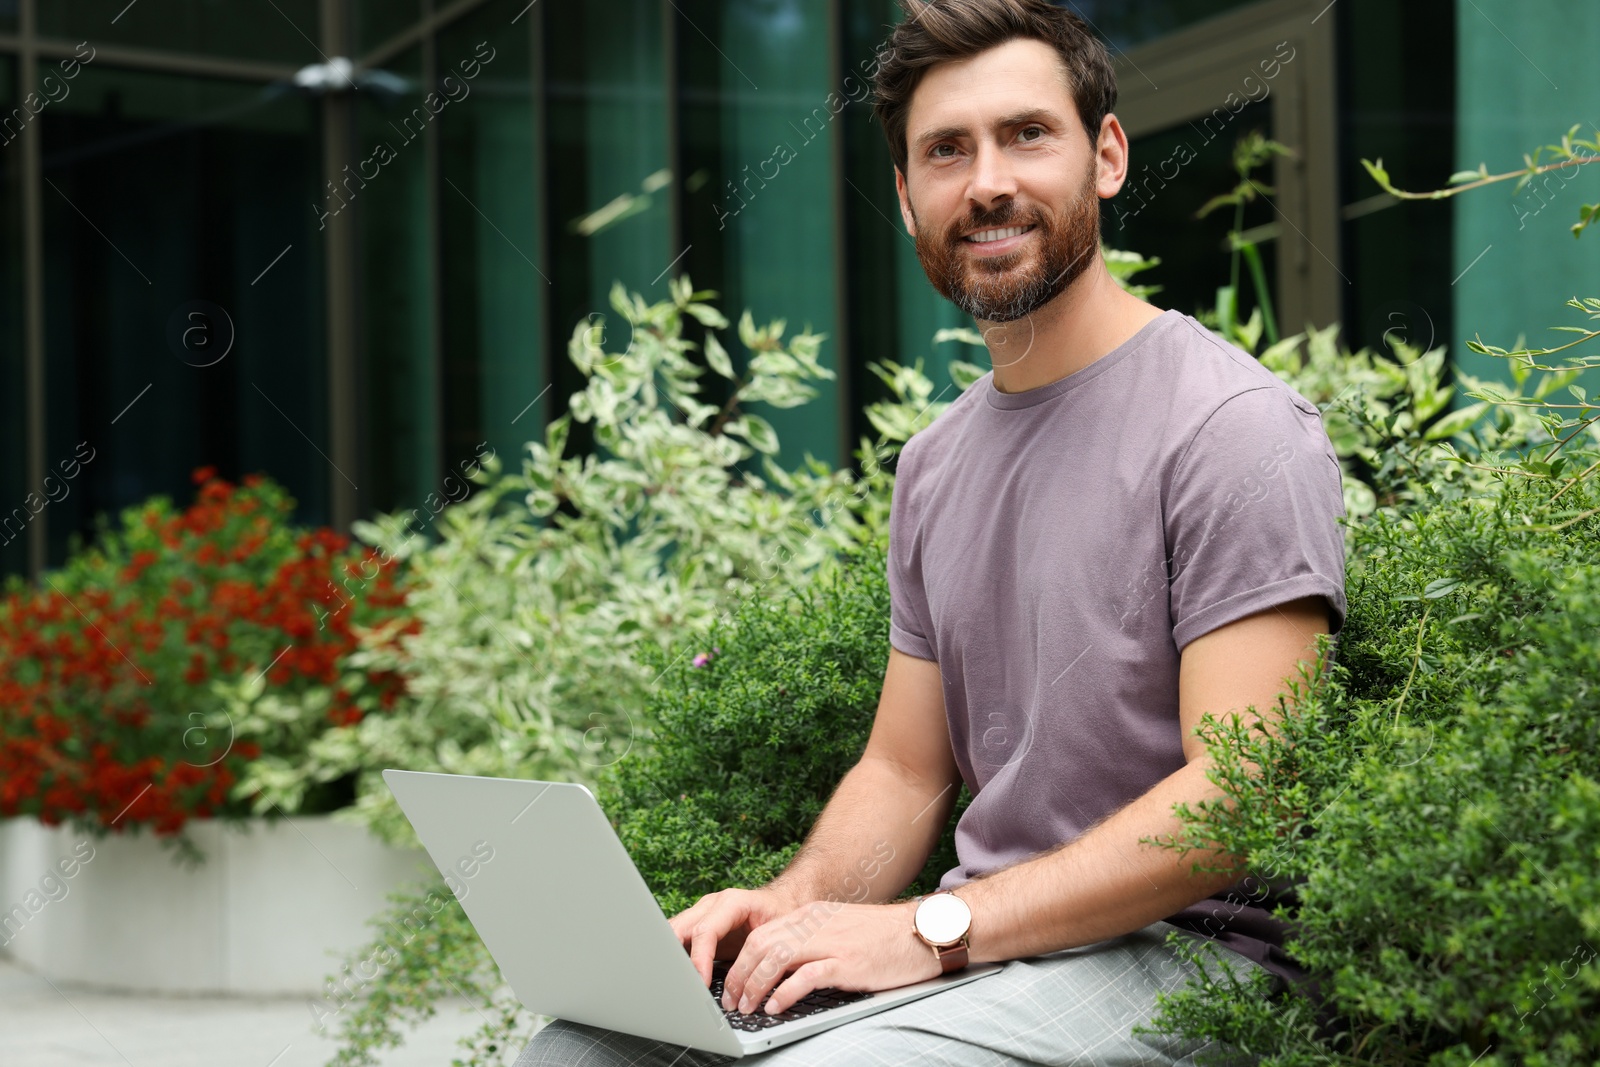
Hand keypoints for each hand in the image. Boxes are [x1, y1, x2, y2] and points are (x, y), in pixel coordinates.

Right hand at [668, 886, 807, 987]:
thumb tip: (747, 985)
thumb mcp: (775, 934)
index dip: (699, 960)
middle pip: (679, 928)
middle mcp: (711, 905)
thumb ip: (758, 954)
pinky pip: (678, 938)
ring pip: (673, 932)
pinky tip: (675, 975)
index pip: (705, 931)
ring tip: (672, 982)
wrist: (782, 902)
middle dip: (674, 957)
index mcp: (731, 902)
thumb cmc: (782, 916)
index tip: (700, 984)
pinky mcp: (697, 924)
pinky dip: (674, 956)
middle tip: (677, 985)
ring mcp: (701, 912)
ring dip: (670, 956)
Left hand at [717, 899, 939, 1016]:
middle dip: (739, 975)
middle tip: (732, 1001)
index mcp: (810, 916)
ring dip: (755, 985)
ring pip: (775, 958)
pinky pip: (806, 976)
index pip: (760, 934)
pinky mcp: (847, 962)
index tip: (732, 983)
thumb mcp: (838, 927)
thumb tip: (780, 964)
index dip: (740, 960)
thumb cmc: (882, 935)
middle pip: (760, 945)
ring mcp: (830, 942)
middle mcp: (814, 924)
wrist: (922, 930)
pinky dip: (784, 993)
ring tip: (747, 1007)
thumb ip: (811, 938)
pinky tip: (776, 1007)